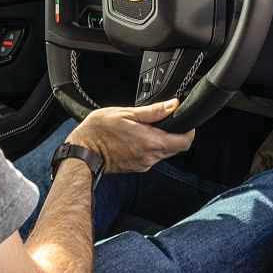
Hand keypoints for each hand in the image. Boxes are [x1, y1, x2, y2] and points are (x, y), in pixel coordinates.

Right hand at [69, 98, 194, 172]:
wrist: (83, 152)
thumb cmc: (99, 131)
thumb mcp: (126, 113)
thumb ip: (153, 111)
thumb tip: (173, 105)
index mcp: (151, 142)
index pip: (184, 142)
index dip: (189, 130)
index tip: (184, 120)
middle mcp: (150, 157)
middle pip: (177, 148)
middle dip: (175, 133)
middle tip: (163, 120)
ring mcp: (144, 164)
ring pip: (164, 152)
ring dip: (161, 139)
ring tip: (146, 127)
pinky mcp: (137, 167)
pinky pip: (152, 156)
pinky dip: (151, 146)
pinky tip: (137, 136)